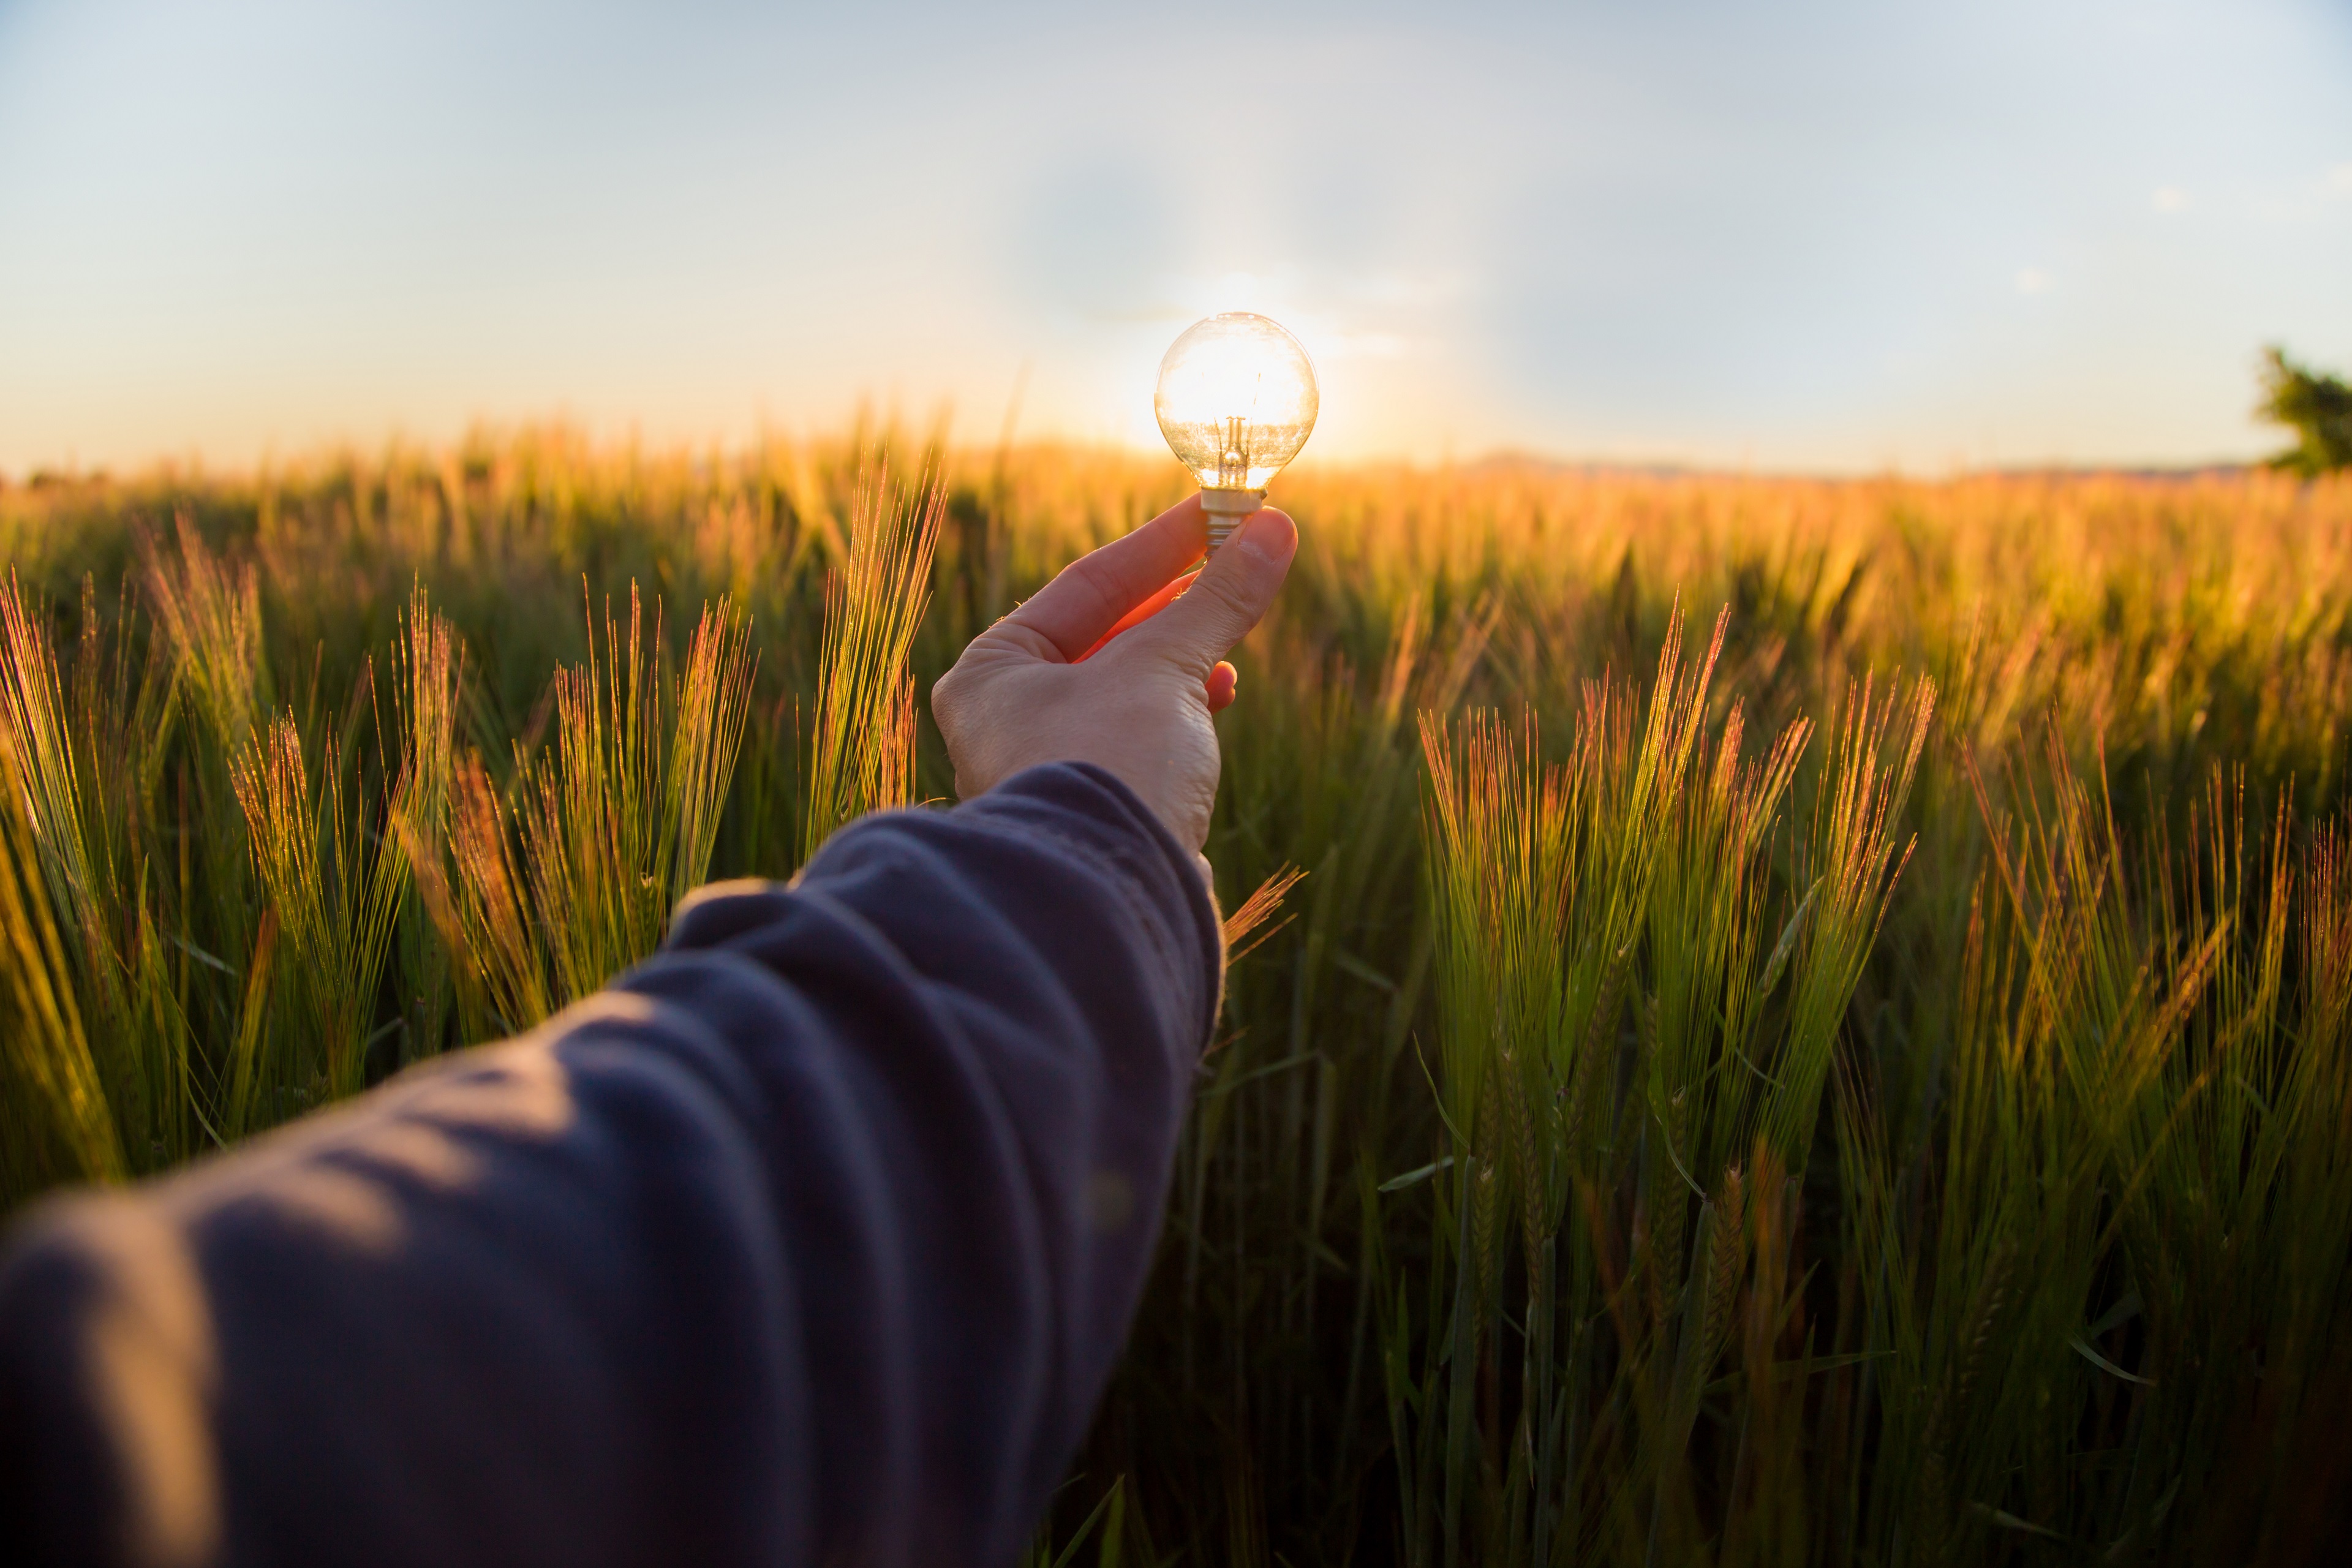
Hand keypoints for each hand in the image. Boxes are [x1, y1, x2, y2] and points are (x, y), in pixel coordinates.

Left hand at [930, 495, 1297, 858]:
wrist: (1111, 902)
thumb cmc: (1109, 769)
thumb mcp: (1166, 668)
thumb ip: (1217, 599)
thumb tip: (1272, 530)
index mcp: (992, 673)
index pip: (1086, 585)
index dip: (1162, 545)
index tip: (1221, 512)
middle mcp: (1008, 719)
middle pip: (1107, 635)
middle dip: (1179, 602)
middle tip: (1240, 560)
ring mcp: (1051, 768)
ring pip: (1128, 688)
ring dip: (1184, 657)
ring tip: (1231, 637)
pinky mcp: (1096, 808)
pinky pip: (1140, 738)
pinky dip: (1180, 712)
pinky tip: (1216, 698)